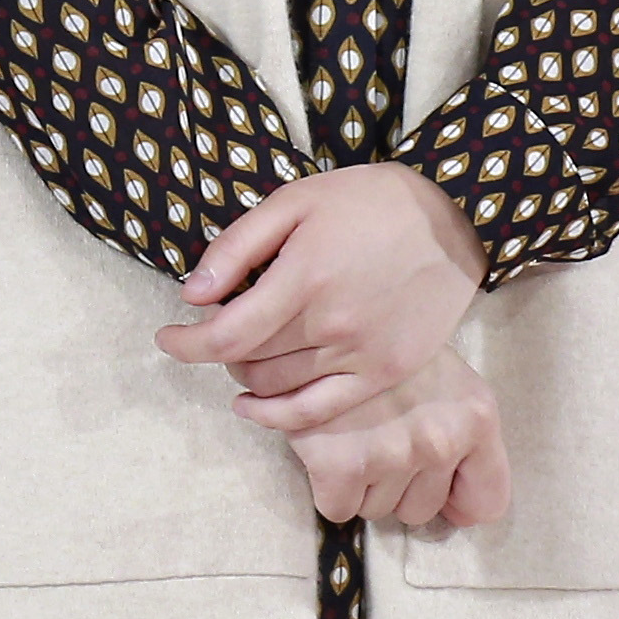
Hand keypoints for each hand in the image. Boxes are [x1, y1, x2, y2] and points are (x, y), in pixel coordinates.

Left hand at [159, 161, 482, 426]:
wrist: (452, 219)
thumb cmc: (366, 202)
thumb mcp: (292, 202)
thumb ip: (237, 249)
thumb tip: (192, 295)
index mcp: (302, 281)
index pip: (224, 336)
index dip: (184, 344)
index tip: (166, 337)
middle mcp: (331, 327)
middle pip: (248, 362)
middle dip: (216, 350)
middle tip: (214, 329)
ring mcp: (362, 356)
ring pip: (278, 388)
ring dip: (246, 376)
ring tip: (241, 353)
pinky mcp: (387, 373)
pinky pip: (322, 411)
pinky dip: (281, 416)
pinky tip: (256, 406)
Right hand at [267, 342, 512, 530]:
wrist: (322, 308)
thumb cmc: (390, 345)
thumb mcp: (448, 378)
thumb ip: (465, 438)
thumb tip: (459, 513)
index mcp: (476, 417)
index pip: (485, 502)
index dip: (456, 498)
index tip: (433, 484)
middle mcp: (440, 440)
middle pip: (420, 510)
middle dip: (397, 484)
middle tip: (376, 438)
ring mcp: (390, 454)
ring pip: (377, 509)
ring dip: (361, 483)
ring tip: (350, 434)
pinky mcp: (339, 463)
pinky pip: (337, 508)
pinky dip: (327, 487)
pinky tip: (325, 447)